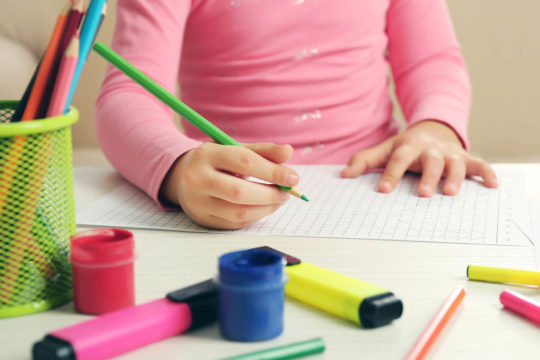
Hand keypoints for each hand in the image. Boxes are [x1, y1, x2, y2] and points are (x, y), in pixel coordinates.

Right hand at [160, 142, 298, 228]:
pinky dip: (256, 216)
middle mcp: (198, 179)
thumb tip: (289, 152)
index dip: (272, 171)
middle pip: (240, 192)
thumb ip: (263, 151)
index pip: (244, 162)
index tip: (293, 177)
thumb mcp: (235, 149)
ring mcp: (198, 202)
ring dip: (266, 208)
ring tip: (280, 199)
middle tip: (288, 192)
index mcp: (207, 155)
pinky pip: (236, 223)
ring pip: (239, 212)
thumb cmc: (217, 161)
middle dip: (270, 194)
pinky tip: (264, 207)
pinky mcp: (203, 220)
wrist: (182, 177)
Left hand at [340, 120, 497, 196]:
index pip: (398, 160)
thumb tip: (343, 174)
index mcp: (408, 147)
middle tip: (423, 194)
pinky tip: (493, 185)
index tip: (382, 190)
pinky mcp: (465, 159)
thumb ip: (364, 161)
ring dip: (454, 178)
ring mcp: (450, 154)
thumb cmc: (405, 147)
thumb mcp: (385, 150)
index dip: (390, 174)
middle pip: (430, 162)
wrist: (432, 130)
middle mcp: (431, 149)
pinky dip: (487, 173)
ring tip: (449, 193)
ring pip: (455, 165)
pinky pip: (479, 165)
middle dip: (427, 177)